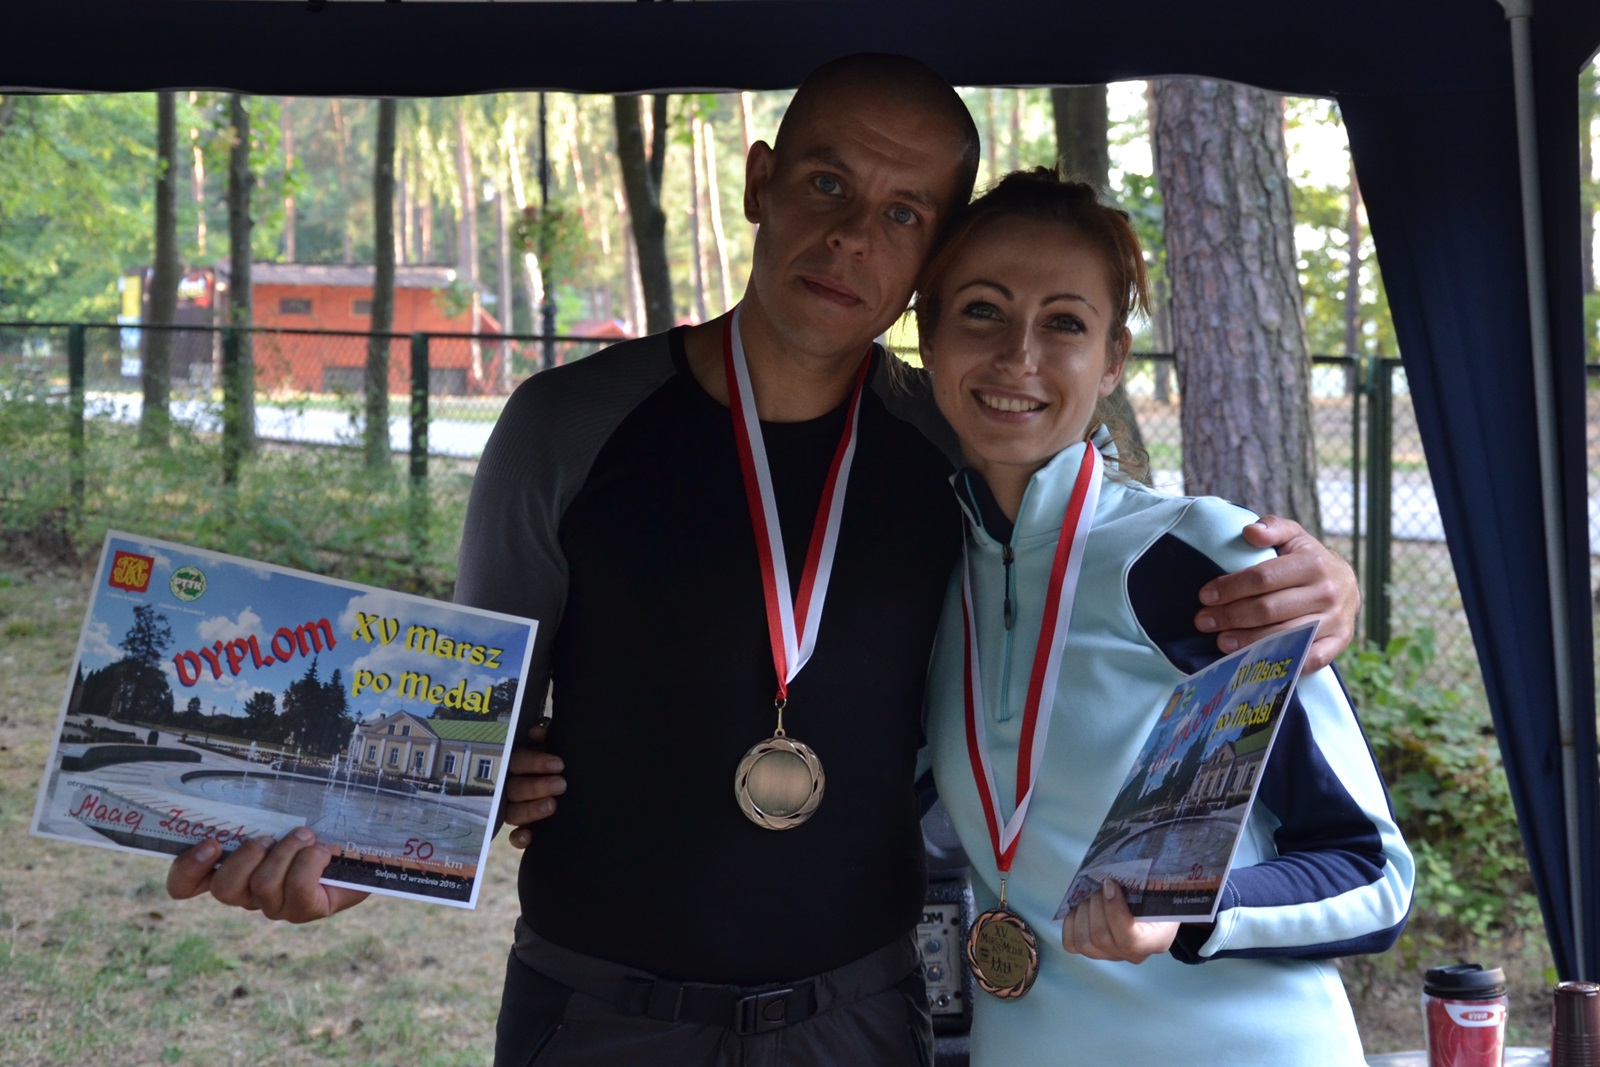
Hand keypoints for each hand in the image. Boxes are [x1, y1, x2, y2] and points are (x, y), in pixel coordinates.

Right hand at [165, 827, 368, 922]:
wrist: (362, 847)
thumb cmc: (313, 825)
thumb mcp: (280, 813)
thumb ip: (256, 809)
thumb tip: (245, 779)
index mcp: (233, 869)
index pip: (186, 886)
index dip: (187, 871)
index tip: (210, 844)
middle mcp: (248, 893)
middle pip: (224, 889)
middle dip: (246, 856)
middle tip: (267, 837)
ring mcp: (276, 906)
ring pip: (261, 886)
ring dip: (285, 851)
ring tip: (306, 836)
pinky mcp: (305, 911)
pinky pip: (296, 889)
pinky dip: (310, 862)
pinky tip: (323, 852)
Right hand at [501, 717, 564, 849]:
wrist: (581, 784)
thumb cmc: (563, 760)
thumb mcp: (556, 744)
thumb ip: (547, 734)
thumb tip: (539, 731)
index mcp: (520, 763)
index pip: (518, 761)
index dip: (535, 762)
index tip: (559, 764)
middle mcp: (514, 785)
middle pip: (514, 788)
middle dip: (537, 786)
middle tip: (561, 784)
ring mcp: (517, 808)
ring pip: (512, 812)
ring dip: (530, 809)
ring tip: (552, 806)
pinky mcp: (525, 829)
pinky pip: (514, 837)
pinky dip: (519, 838)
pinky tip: (528, 837)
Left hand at [1061, 880, 1177, 963]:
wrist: (1154, 911)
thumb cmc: (1158, 897)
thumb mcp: (1161, 889)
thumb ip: (1147, 884)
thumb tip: (1118, 874)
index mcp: (1156, 940)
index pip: (1129, 939)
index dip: (1113, 909)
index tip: (1110, 883)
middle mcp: (1133, 955)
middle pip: (1101, 937)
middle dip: (1096, 904)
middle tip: (1102, 886)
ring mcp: (1111, 955)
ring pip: (1084, 941)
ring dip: (1083, 911)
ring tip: (1092, 896)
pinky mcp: (1093, 951)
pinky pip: (1071, 944)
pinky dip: (1071, 922)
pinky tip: (1081, 908)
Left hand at [1195, 515, 1358, 671]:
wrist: (1348, 585)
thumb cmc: (1308, 560)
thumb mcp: (1294, 537)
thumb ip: (1272, 528)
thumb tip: (1249, 531)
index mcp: (1313, 564)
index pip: (1263, 578)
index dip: (1230, 588)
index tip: (1205, 596)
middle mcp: (1327, 593)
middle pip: (1269, 610)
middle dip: (1230, 616)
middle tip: (1203, 622)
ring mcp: (1335, 620)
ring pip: (1285, 636)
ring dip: (1247, 642)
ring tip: (1220, 641)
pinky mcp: (1339, 642)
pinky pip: (1309, 659)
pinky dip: (1283, 664)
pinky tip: (1256, 663)